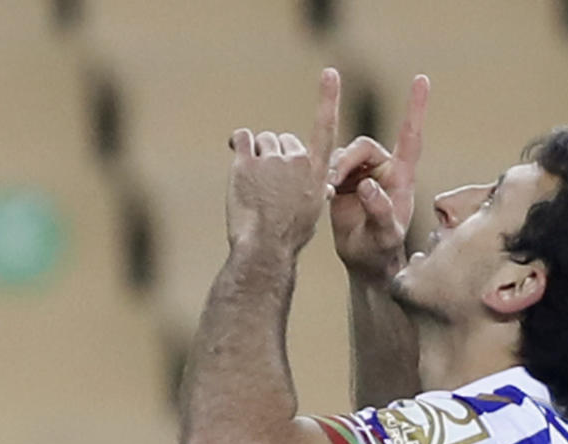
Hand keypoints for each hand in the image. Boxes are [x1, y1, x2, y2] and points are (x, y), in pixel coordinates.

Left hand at [225, 68, 339, 252]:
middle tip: (269, 183)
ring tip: (254, 182)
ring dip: (257, 154)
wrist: (265, 247)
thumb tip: (324, 186)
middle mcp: (296, 160)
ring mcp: (270, 161)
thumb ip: (315, 188)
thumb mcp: (313, 211)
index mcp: (317, 171)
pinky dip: (239, 144)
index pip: (325, 127)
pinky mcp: (245, 163)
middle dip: (276, 155)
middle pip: (284, 140)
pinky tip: (237, 156)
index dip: (328, 98)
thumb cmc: (290, 235)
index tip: (330, 73)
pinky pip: (242, 138)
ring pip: (262, 141)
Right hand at [328, 75, 429, 279]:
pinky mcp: (343, 182)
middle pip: (363, 145)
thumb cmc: (382, 250)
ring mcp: (362, 175)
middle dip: (347, 160)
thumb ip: (380, 210)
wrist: (365, 263)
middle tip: (334, 182)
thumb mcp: (385, 235)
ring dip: (334, 170)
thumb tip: (368, 185)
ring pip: (343, 154)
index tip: (421, 79)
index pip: (411, 136)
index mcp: (401, 177)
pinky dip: (324, 176)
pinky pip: (329, 166)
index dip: (415, 108)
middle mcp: (383, 170)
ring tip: (329, 193)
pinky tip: (324, 194)